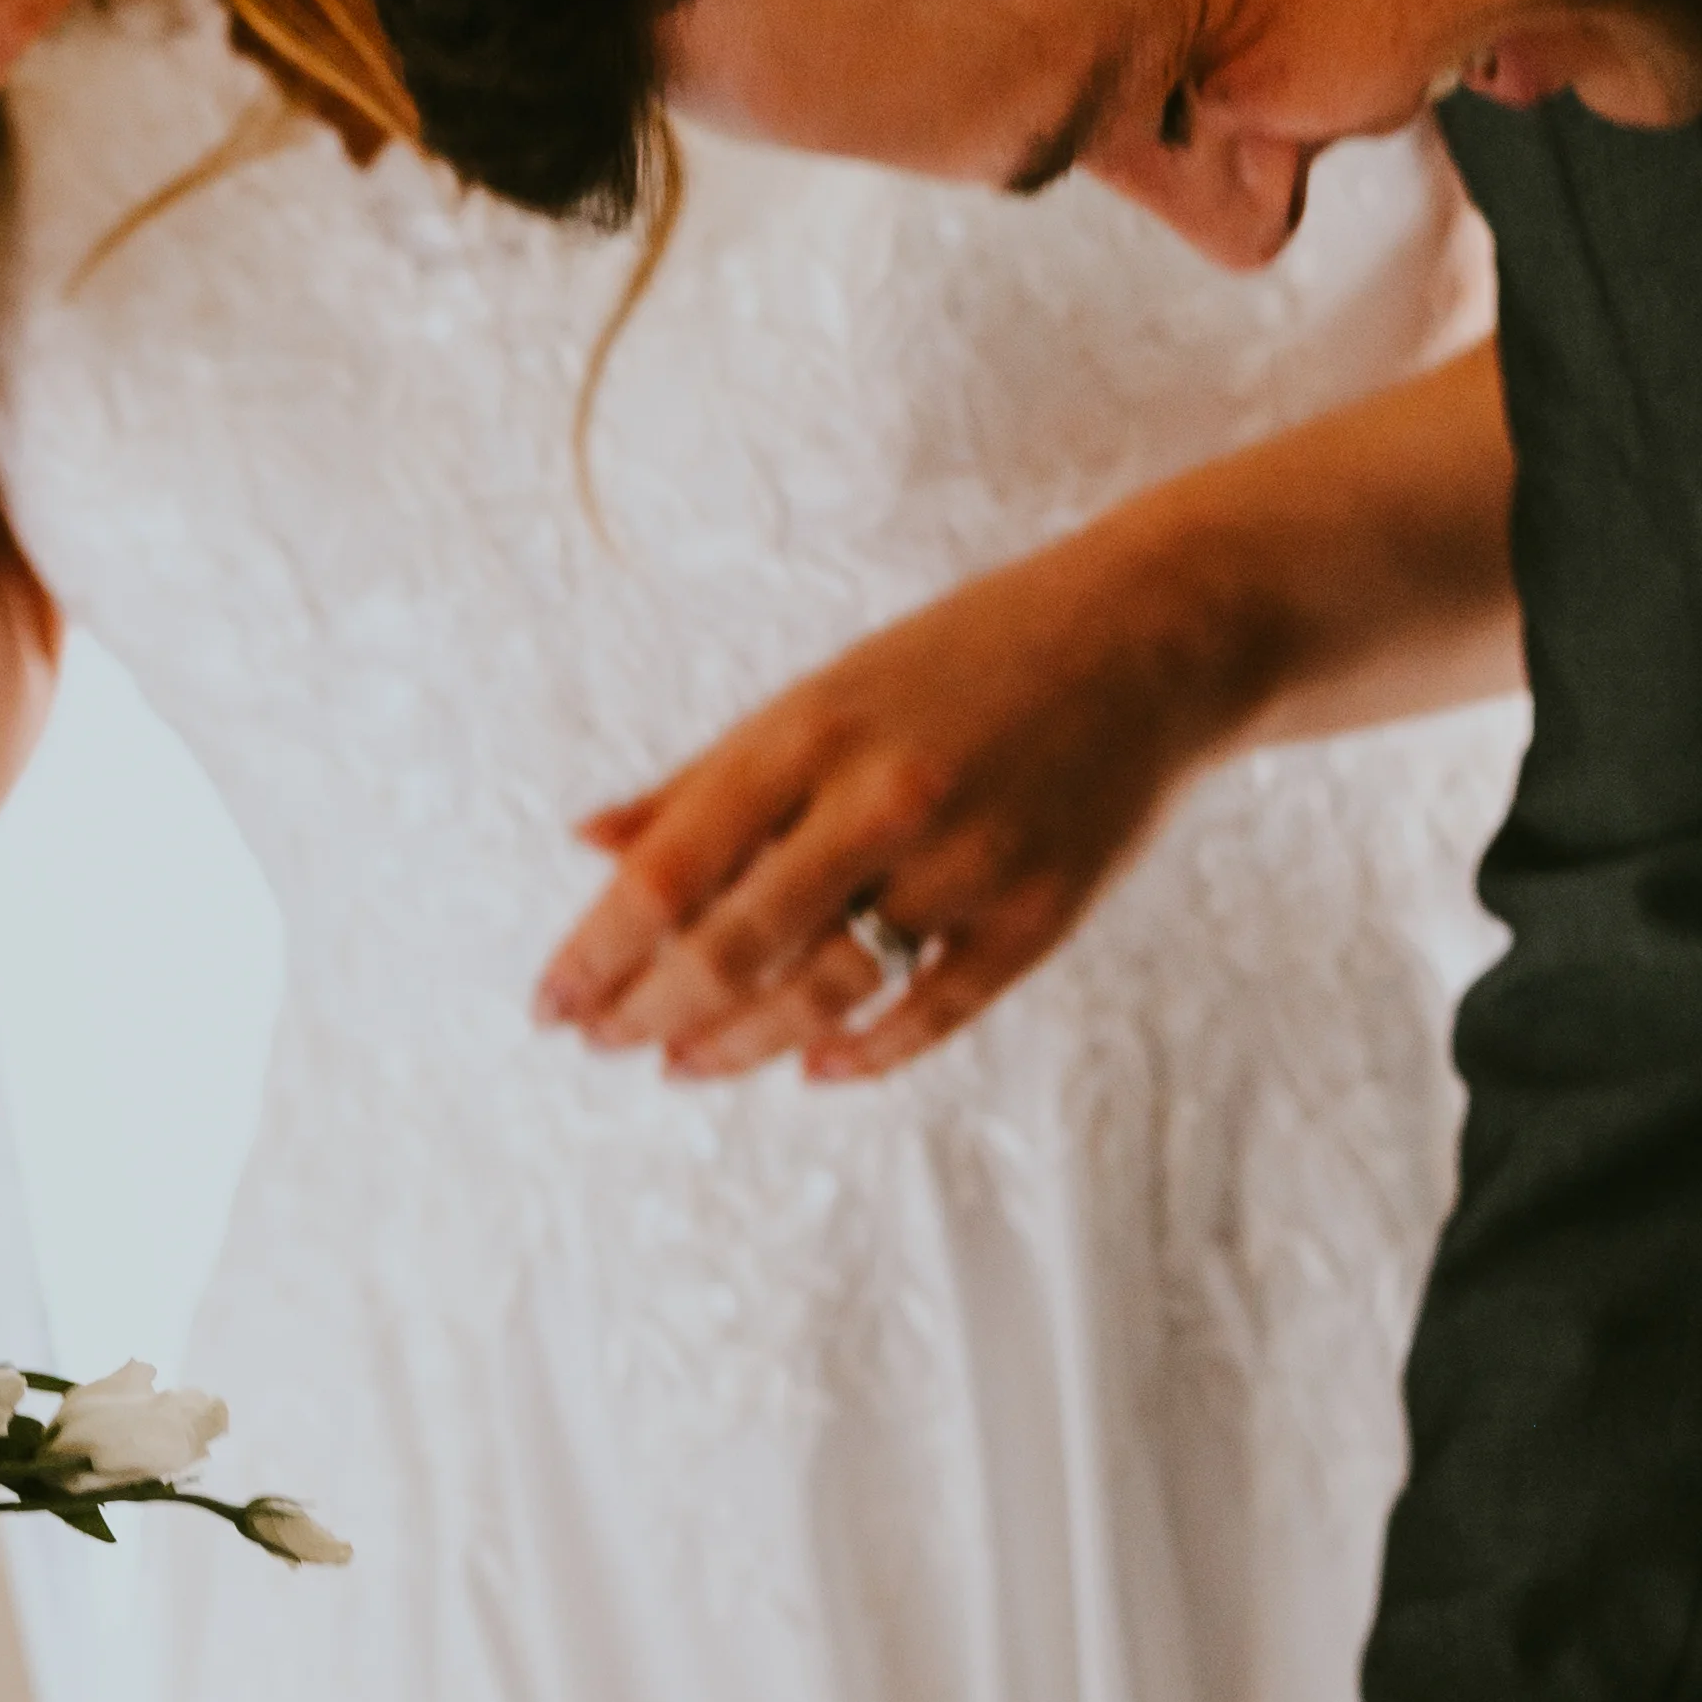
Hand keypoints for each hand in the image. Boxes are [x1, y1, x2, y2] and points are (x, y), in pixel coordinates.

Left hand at [532, 512, 1266, 1082]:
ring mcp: (969, 863)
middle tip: (603, 1044)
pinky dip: (859, 1052)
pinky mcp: (1040, 915)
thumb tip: (585, 843)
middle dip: (647, 1013)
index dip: (593, 955)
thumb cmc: (958, 664)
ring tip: (681, 1063)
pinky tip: (807, 1064)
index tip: (549, 1008)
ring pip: (821, 994)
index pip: (666, 874)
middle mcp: (883, 800)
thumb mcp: (819, 698)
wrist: (1152, 637)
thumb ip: (703, 780)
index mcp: (809, 734)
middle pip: (731, 948)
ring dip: (735, 1045)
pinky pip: (929, 1014)